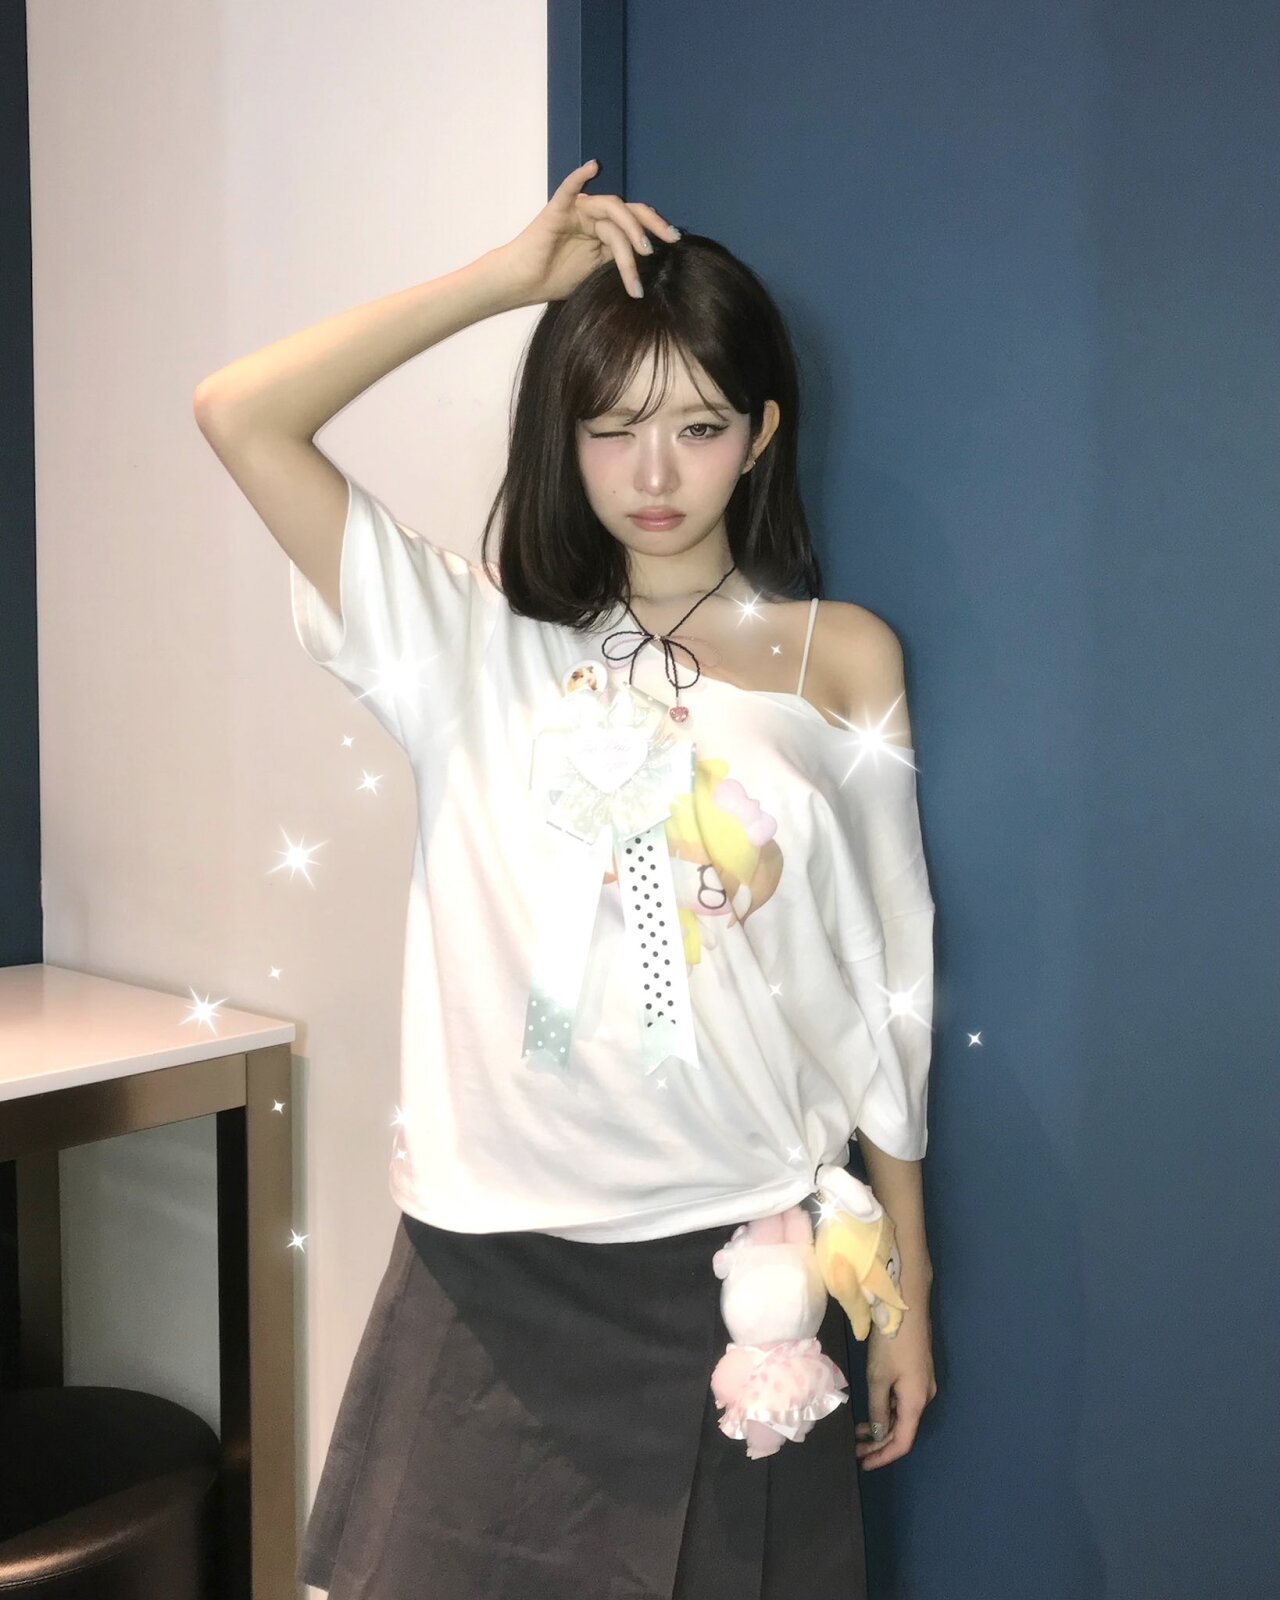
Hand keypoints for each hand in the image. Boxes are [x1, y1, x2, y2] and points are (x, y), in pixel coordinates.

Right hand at [496, 158, 680, 305]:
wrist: (523, 283)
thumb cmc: (556, 279)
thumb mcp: (598, 273)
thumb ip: (618, 262)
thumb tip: (651, 265)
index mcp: (604, 229)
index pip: (635, 222)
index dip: (656, 229)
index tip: (676, 243)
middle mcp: (594, 216)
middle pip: (629, 211)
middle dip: (651, 226)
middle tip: (669, 241)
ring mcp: (576, 211)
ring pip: (611, 212)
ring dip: (629, 230)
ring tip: (642, 251)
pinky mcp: (557, 211)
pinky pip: (569, 190)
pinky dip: (579, 177)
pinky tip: (592, 167)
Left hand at [854, 1289, 936, 1469]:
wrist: (907, 1306)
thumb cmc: (891, 1343)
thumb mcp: (879, 1378)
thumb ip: (878, 1408)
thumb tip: (879, 1434)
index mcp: (916, 1402)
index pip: (903, 1441)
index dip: (884, 1456)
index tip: (864, 1464)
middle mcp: (923, 1396)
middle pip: (903, 1430)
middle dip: (880, 1443)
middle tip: (855, 1448)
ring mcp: (921, 1383)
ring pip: (901, 1414)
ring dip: (881, 1425)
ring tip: (858, 1431)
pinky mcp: (916, 1371)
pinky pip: (901, 1400)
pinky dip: (886, 1409)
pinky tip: (870, 1409)